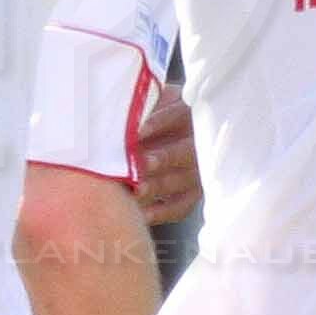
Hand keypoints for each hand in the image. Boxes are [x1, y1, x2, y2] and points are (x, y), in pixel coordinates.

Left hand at [132, 80, 197, 221]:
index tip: (136, 130)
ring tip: (136, 191)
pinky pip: (180, 207)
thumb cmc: (157, 113)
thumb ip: (144, 103)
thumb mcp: (156, 100)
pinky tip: (141, 214)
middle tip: (140, 163)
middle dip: (161, 159)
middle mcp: (197, 144)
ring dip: (157, 187)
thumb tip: (118, 105)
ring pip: (179, 181)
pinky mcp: (193, 194)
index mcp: (188, 114)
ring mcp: (197, 171)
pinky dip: (161, 213)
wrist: (180, 131)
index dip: (156, 123)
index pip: (176, 116)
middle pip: (182, 153)